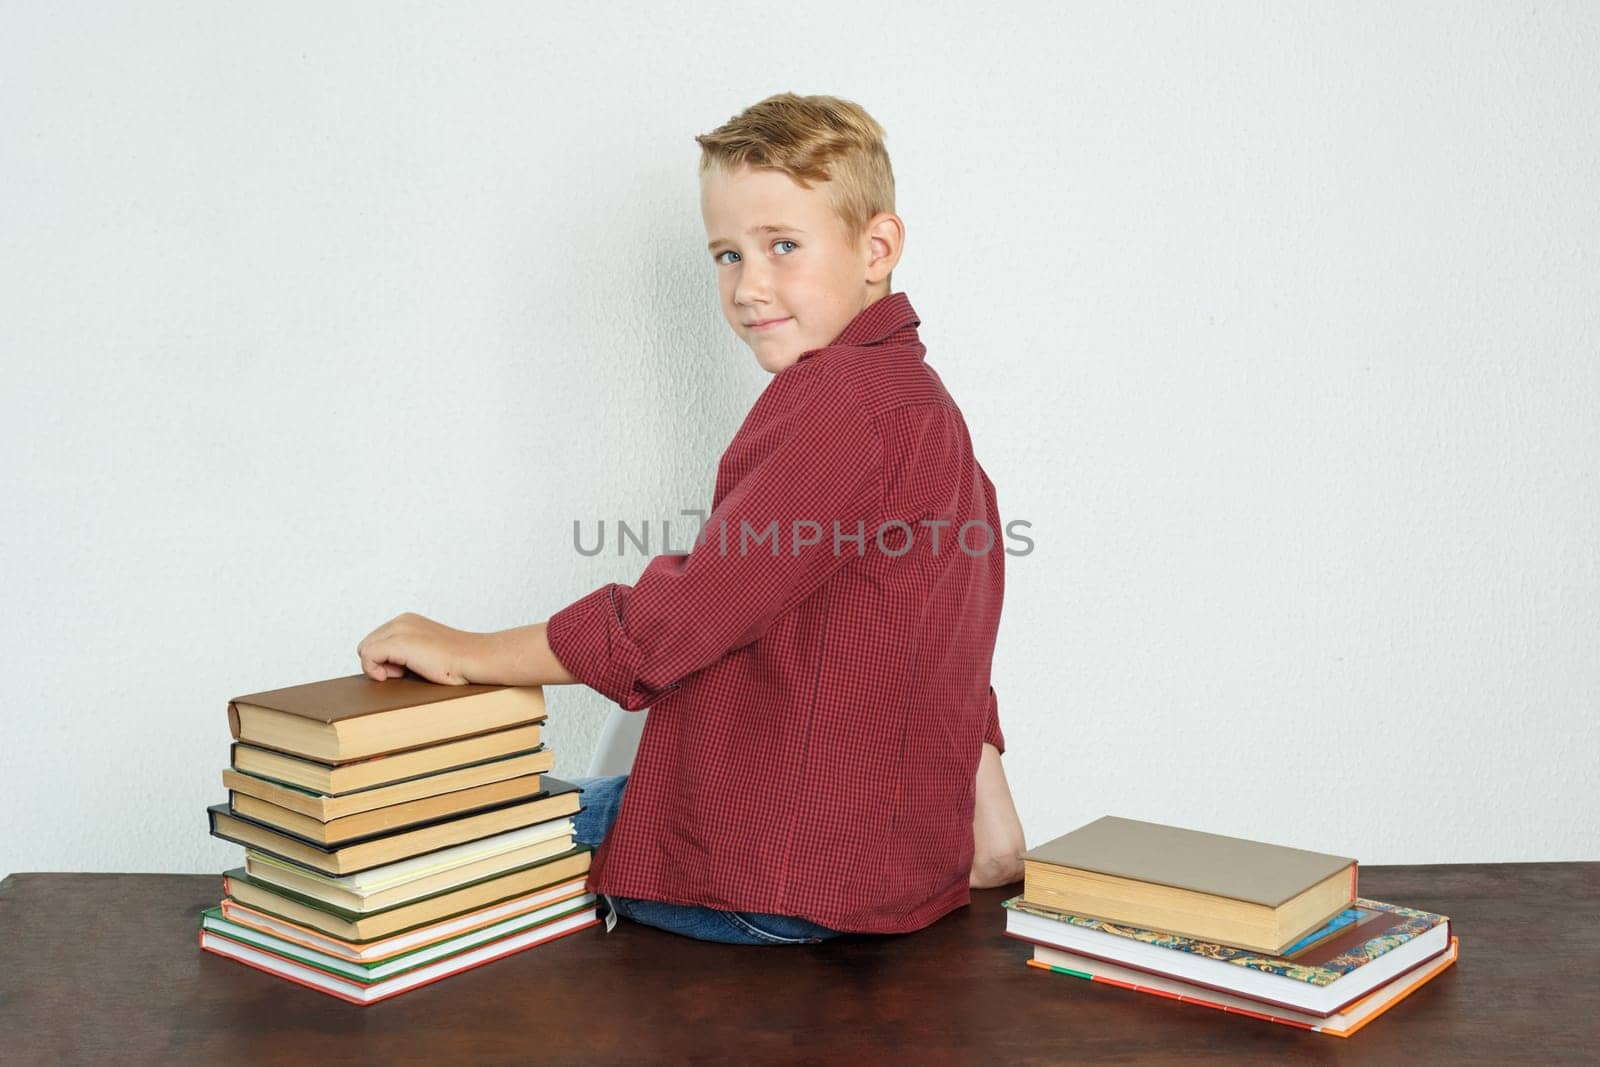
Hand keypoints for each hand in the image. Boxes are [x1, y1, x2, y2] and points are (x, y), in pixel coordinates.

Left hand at [356, 611, 487, 685]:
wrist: (477, 659)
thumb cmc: (459, 664)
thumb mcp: (427, 653)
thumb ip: (406, 655)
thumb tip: (382, 671)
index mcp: (408, 621)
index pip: (377, 641)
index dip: (384, 660)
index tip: (404, 669)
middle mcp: (401, 621)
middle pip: (367, 645)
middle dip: (380, 662)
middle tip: (404, 672)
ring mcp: (399, 629)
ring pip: (365, 650)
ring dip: (379, 667)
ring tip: (405, 673)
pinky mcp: (398, 642)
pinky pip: (367, 656)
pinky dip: (375, 670)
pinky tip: (398, 675)